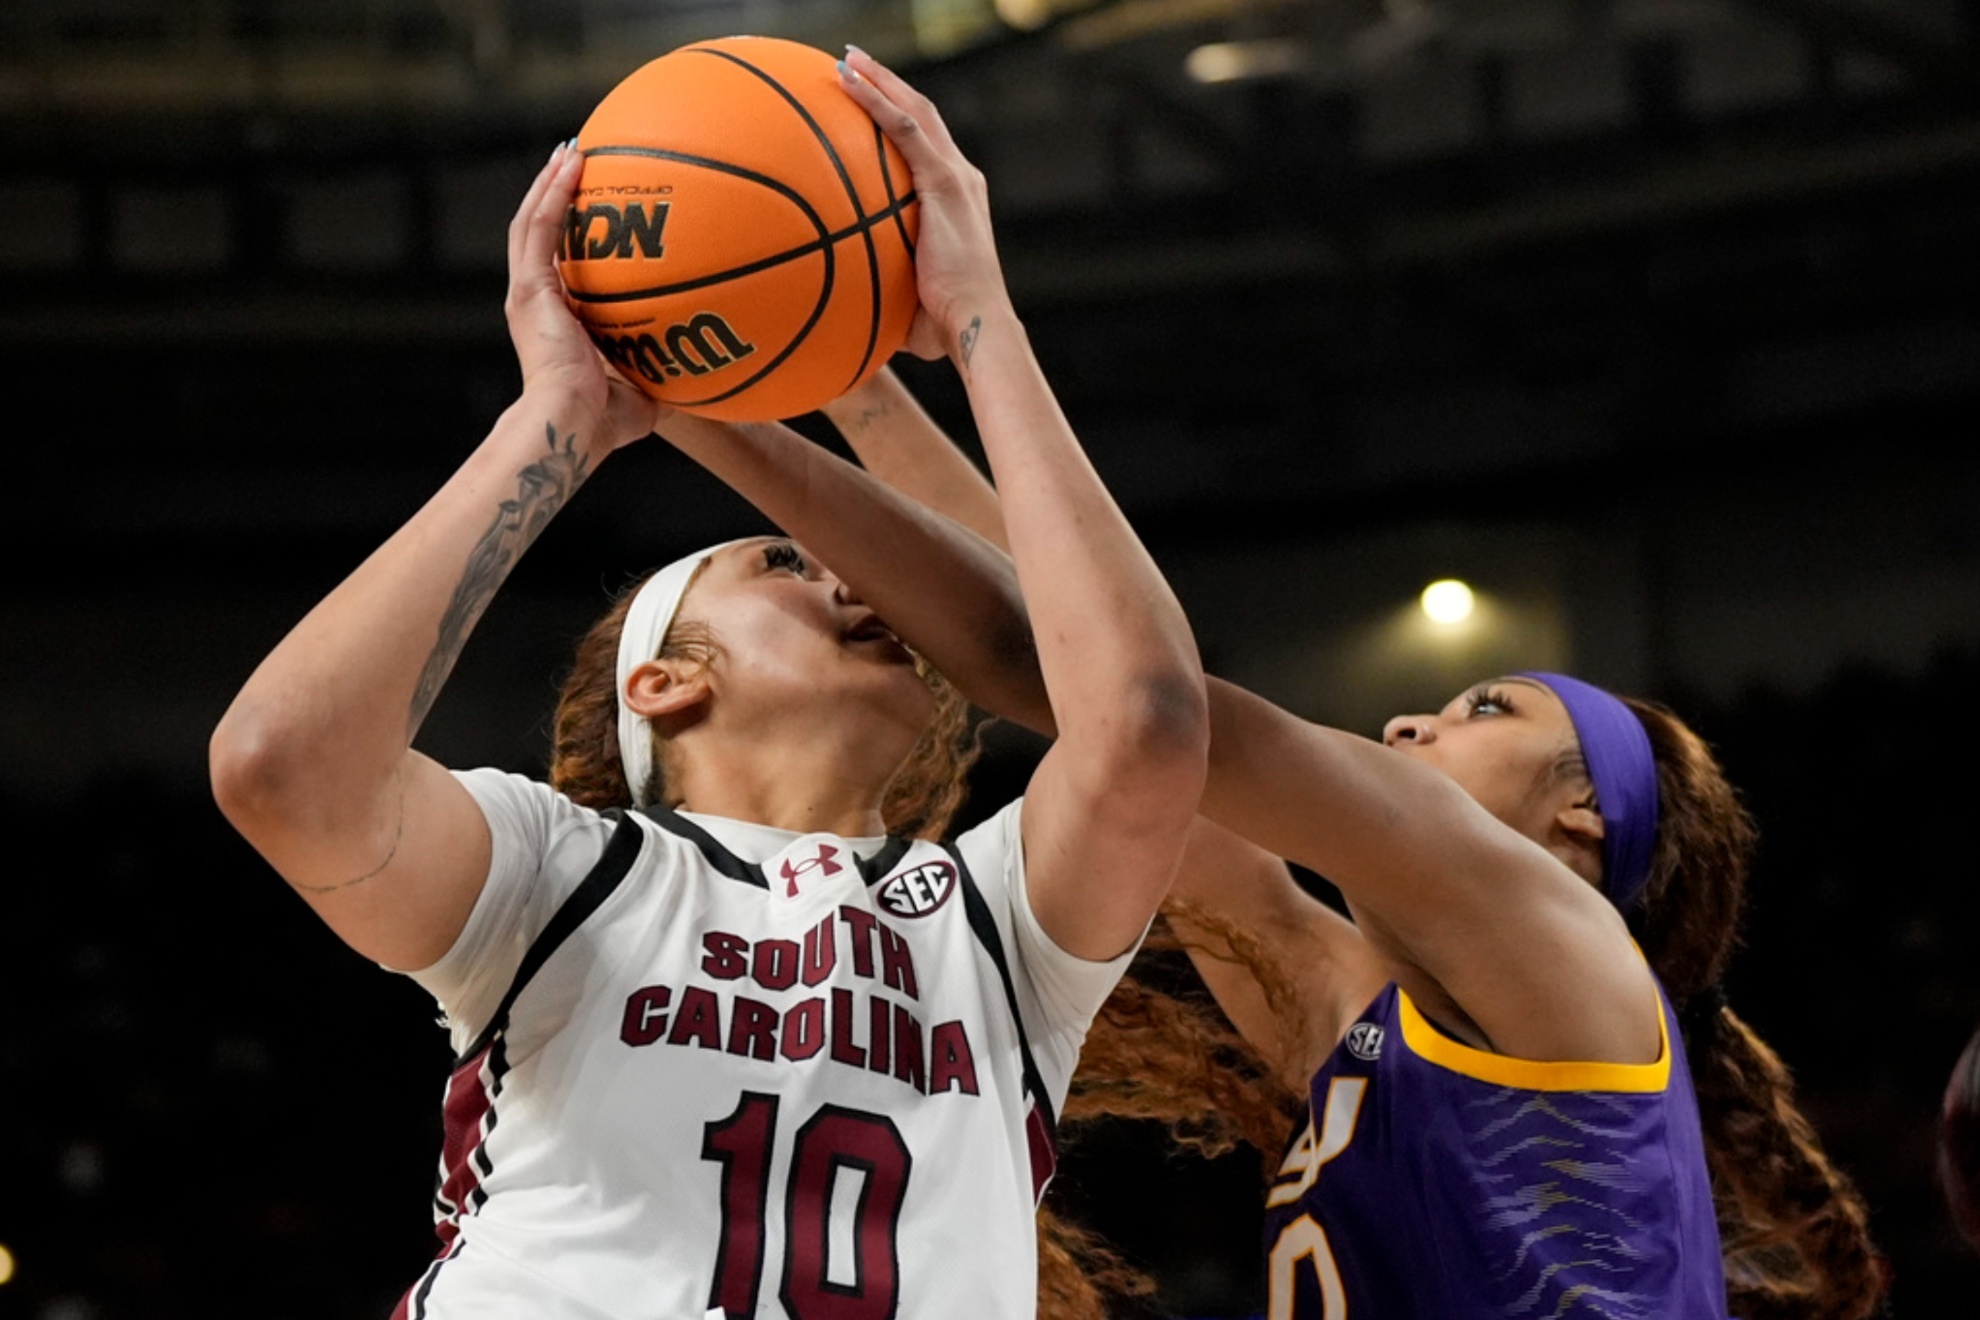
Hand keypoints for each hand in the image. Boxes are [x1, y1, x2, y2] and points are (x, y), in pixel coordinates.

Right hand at [504, 142, 669, 453]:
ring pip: (532, 222)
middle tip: (575, 162)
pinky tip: (570, 163)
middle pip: (541, 234)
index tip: (595, 212)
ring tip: (569, 150)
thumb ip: (664, 374)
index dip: (573, 237)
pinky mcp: (529, 289)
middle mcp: (536, 301)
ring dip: (550, 183)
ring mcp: (528, 293)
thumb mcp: (643, 390)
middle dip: (557, 195)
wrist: (572, 425)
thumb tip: (703, 376)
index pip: (561, 266)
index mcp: (556, 320)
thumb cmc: (604, 422)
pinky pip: (539, 228)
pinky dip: (552, 192)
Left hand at [838, 49, 1013, 363]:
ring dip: (881, 80)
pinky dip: (877, 101)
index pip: (928, 147)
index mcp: (957, 199)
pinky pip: (905, 130)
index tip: (872, 102)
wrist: (974, 324)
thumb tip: (842, 305)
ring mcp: (956, 177)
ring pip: (916, 112)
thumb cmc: (945, 326)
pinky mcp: (946, 182)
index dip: (901, 119)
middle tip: (856, 64)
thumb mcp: (910, 298)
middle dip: (890, 85)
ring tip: (848, 59)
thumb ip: (882, 286)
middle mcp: (963, 178)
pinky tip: (849, 82)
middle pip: (923, 117)